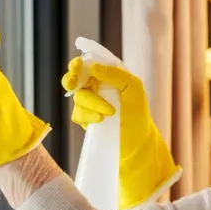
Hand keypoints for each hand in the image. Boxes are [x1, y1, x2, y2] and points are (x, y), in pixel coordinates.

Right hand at [62, 57, 180, 209]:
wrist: (137, 145)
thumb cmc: (138, 115)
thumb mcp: (134, 89)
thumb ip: (115, 74)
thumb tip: (93, 67)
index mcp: (109, 76)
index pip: (89, 63)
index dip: (80, 64)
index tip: (78, 68)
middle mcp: (98, 88)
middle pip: (75, 78)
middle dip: (72, 79)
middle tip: (74, 83)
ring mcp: (90, 104)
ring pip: (78, 97)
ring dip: (92, 103)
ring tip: (109, 113)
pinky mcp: (86, 120)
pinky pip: (77, 114)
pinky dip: (88, 116)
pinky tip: (100, 121)